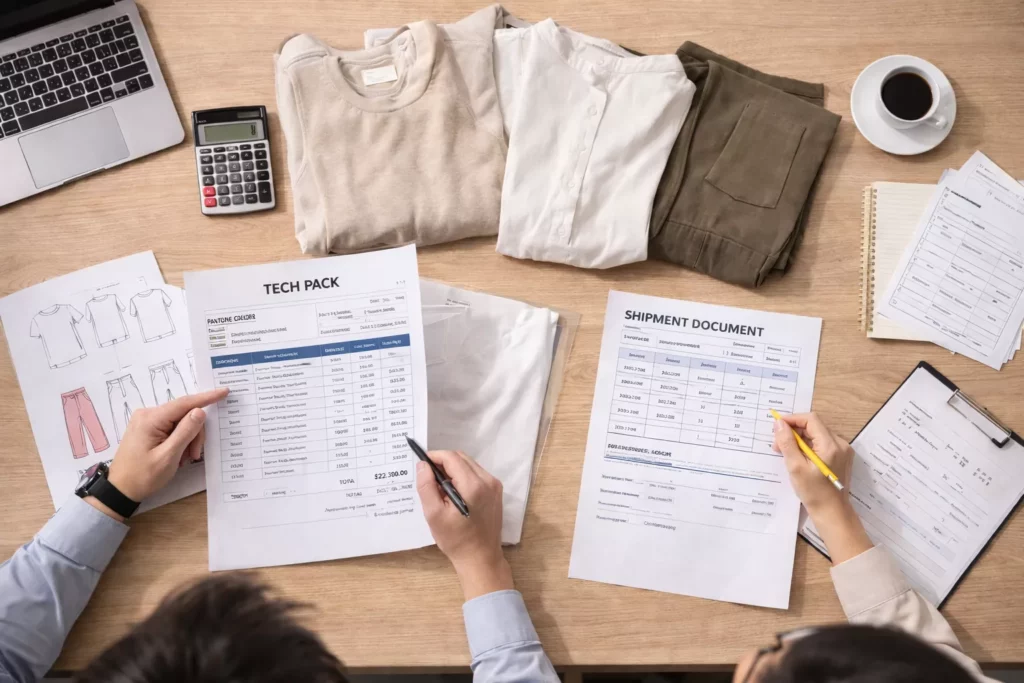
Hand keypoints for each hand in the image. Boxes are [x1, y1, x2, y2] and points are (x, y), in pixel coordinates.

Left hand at [91, 389, 228, 519]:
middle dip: (194, 433)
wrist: (120, 490)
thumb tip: (200, 411)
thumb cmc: (143, 476)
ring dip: (187, 439)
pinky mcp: (148, 428)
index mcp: (151, 419)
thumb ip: (185, 432)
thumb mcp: (168, 456)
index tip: (224, 391)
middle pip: (184, 414)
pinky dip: (179, 440)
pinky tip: (178, 454)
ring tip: (184, 459)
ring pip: (180, 422)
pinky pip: (172, 427)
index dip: (206, 397)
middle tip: (194, 455)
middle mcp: (148, 414)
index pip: (184, 403)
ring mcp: (147, 421)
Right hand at [416, 450, 512, 599]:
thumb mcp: (434, 515)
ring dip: (453, 470)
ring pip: (469, 465)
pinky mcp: (496, 491)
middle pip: (461, 458)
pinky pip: (477, 474)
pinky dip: (463, 477)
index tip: (422, 465)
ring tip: (441, 490)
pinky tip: (455, 494)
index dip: (434, 457)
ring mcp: (494, 485)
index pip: (451, 457)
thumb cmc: (455, 539)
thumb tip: (423, 465)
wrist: (480, 558)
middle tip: (429, 479)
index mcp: (473, 485)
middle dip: (443, 463)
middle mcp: (487, 480)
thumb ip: (426, 487)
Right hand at [773, 412, 871, 563]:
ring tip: (784, 451)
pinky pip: (822, 444)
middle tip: (777, 444)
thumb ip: (787, 443)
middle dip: (794, 431)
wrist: (832, 513)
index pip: (811, 420)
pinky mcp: (841, 458)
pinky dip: (808, 447)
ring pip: (817, 435)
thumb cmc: (813, 492)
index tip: (777, 426)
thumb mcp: (795, 467)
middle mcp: (840, 444)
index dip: (792, 419)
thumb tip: (779, 424)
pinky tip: (797, 457)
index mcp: (831, 445)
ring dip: (800, 439)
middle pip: (814, 426)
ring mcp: (843, 451)